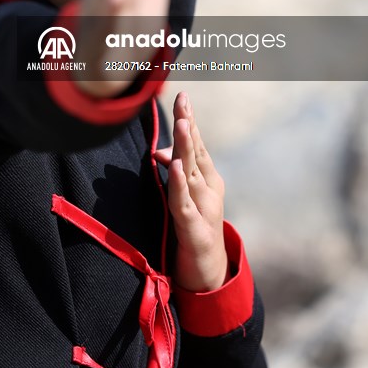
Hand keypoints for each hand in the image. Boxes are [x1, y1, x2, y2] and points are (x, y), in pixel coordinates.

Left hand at [154, 92, 227, 291]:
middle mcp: (209, 188)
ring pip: (191, 172)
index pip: (198, 144)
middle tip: (183, 100)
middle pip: (196, 151)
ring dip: (186, 146)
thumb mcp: (184, 195)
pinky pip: (183, 202)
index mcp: (208, 179)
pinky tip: (174, 166)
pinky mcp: (193, 227)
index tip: (183, 96)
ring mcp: (204, 207)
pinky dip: (178, 183)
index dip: (190, 120)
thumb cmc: (194, 227)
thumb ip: (174, 172)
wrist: (208, 271)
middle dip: (188, 124)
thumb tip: (158, 152)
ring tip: (181, 123)